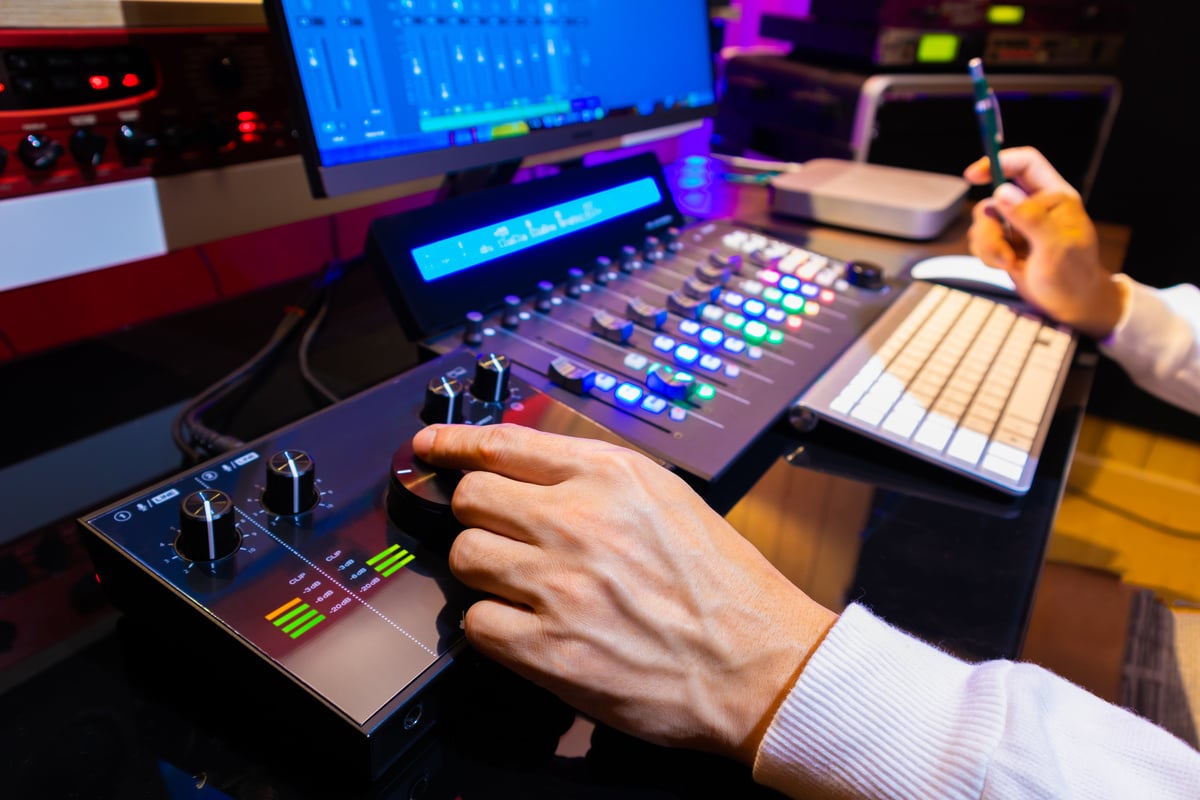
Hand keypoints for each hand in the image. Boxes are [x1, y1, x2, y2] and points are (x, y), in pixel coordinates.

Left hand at [412, 423, 836, 763]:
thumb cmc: (723, 586)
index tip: (431, 449)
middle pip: (471, 499)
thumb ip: (598, 479)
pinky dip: (493, 625)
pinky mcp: (549, 651)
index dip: (455, 444)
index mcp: (611, 476)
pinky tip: (527, 627)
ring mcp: (560, 587)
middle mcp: (579, 522)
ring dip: (483, 571)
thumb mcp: (668, 500)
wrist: (761, 665)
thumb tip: (529, 472)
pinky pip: (477, 622)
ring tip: (521, 585)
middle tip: (499, 534)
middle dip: (478, 515)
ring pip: (465, 557)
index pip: (504, 443)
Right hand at [963, 146, 1126, 338]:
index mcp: (1054, 197)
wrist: (1070, 305)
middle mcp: (1033, 207)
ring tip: (1009, 262)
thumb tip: (1002, 192)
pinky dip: (986, 255)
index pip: (1025, 164)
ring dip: (988, 244)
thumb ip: (1030, 217)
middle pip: (994, 196)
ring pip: (983, 220)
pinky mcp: (1005, 243)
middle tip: (1001, 245)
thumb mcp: (1055, 247)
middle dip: (990, 224)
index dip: (999, 161)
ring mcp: (1017, 226)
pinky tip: (1006, 266)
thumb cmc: (1074, 276)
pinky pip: (980, 240)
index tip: (974, 174)